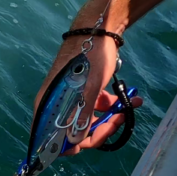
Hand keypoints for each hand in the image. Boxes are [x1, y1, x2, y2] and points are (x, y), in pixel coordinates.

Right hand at [32, 35, 143, 155]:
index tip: (91, 141)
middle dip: (99, 129)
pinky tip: (127, 98)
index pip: (52, 139)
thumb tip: (76, 143)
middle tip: (118, 120)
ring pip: (87, 120)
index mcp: (48, 108)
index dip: (71, 145)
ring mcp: (70, 99)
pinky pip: (94, 107)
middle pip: (73, 131)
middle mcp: (56, 106)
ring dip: (109, 117)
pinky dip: (109, 105)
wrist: (98, 30)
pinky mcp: (82, 92)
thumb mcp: (89, 91)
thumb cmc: (89, 60)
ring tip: (127, 107)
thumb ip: (82, 119)